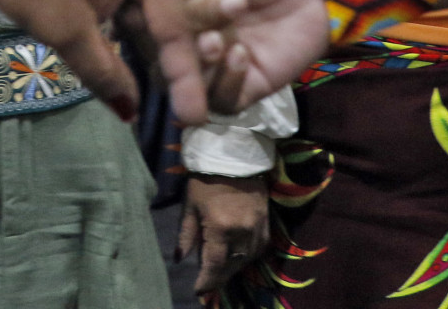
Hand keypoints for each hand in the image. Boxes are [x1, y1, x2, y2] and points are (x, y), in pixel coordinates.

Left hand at [0, 0, 206, 124]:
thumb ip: (104, 71)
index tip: (193, 118)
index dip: (186, 78)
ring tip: (179, 98)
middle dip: (189, 64)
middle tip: (194, 111)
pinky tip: (150, 69)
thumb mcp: (65, 29)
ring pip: (160, 17)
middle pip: (179, 20)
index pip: (178, 28)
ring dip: (167, 55)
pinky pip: (140, 10)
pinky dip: (144, 40)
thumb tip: (131, 112)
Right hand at [123, 0, 330, 113]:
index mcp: (172, 4)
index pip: (140, 17)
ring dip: (200, 63)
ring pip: (184, 82)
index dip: (145, 12)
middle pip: (160, 52)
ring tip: (220, 41)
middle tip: (208, 23)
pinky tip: (241, 55)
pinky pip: (218, 100)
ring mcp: (209, 68)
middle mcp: (183, 40)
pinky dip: (226, 80)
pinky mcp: (237, 91)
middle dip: (180, 37)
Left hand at [179, 173, 268, 297]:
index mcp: (220, 227)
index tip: (198, 291)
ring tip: (220, 272)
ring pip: (247, 259)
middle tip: (208, 284)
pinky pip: (259, 248)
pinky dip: (248, 257)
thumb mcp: (191, 206)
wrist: (234, 156)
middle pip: (231, 265)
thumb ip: (186, 235)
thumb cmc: (206, 179)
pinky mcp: (267, 222)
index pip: (214, 264)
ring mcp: (257, 227)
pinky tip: (238, 258)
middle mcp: (242, 231)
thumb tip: (179, 259)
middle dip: (219, 277)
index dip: (206, 281)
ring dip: (233, 268)